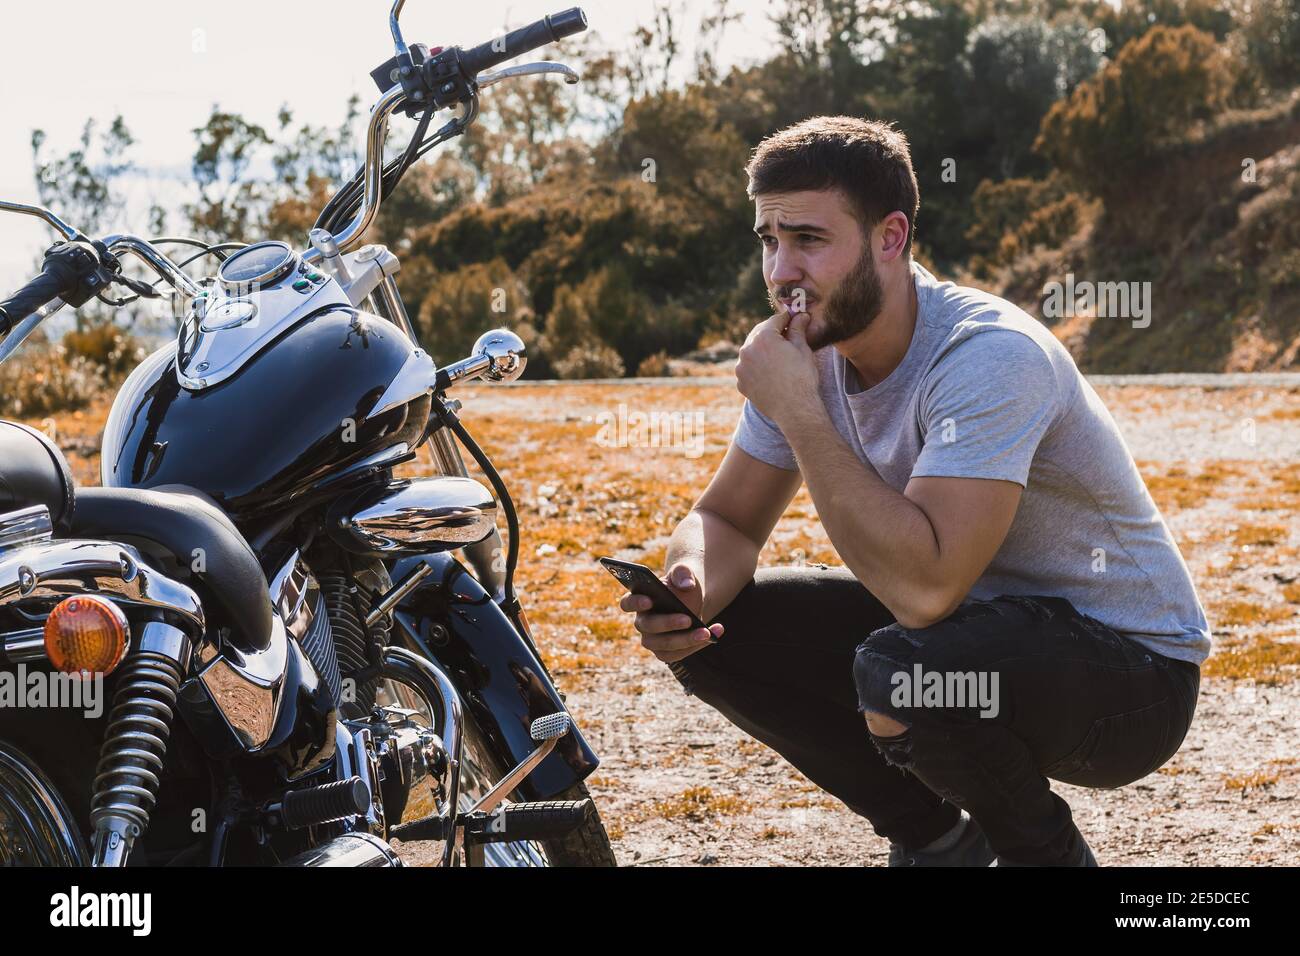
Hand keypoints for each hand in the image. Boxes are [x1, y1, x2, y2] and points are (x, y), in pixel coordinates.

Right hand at [618, 564, 724, 664]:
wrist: (691, 600)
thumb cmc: (681, 586)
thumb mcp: (684, 573)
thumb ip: (682, 572)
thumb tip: (687, 584)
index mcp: (639, 599)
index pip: (627, 603)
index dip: (635, 603)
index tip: (649, 600)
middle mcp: (642, 622)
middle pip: (648, 626)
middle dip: (668, 624)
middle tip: (688, 619)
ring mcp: (652, 639)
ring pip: (663, 645)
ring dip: (686, 640)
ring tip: (706, 632)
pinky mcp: (666, 652)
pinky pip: (678, 654)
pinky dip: (697, 645)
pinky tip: (715, 633)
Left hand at [735, 309, 821, 429]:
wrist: (794, 409)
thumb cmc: (802, 377)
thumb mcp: (803, 349)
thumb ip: (798, 329)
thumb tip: (801, 316)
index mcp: (763, 337)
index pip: (775, 320)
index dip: (786, 318)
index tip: (793, 318)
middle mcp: (747, 350)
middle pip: (759, 333)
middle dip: (772, 332)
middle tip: (786, 334)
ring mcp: (741, 368)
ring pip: (751, 351)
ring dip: (762, 349)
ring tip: (777, 355)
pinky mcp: (741, 382)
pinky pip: (748, 368)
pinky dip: (757, 366)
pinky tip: (770, 372)